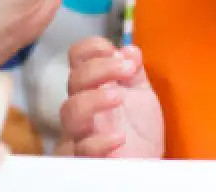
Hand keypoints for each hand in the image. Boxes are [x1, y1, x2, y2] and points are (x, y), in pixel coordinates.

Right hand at [58, 37, 163, 157]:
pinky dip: (98, 142)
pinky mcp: (84, 159)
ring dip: (94, 99)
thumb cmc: (139, 132)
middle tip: (128, 69)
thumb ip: (135, 72)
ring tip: (119, 96)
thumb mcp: (142, 96)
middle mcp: (82, 107)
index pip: (78, 58)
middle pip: (74, 80)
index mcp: (93, 86)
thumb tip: (129, 49)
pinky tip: (119, 138)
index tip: (118, 53)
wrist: (146, 166)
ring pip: (70, 111)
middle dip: (101, 68)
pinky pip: (79, 150)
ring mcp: (80, 133)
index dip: (93, 49)